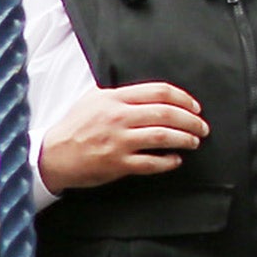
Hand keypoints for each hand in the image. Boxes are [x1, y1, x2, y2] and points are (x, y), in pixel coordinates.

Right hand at [39, 82, 208, 194]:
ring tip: (193, 141)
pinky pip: (151, 162)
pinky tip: (176, 160)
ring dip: (184, 139)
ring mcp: (119, 141)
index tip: (194, 107)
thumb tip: (147, 94)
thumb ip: (119, 94)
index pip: (158, 91)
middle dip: (191, 120)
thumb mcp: (93, 99)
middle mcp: (119, 117)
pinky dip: (168, 161)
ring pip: (162, 136)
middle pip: (166, 113)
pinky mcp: (118, 164)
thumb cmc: (74, 127)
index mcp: (115, 98)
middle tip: (202, 127)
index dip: (183, 99)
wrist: (53, 155)